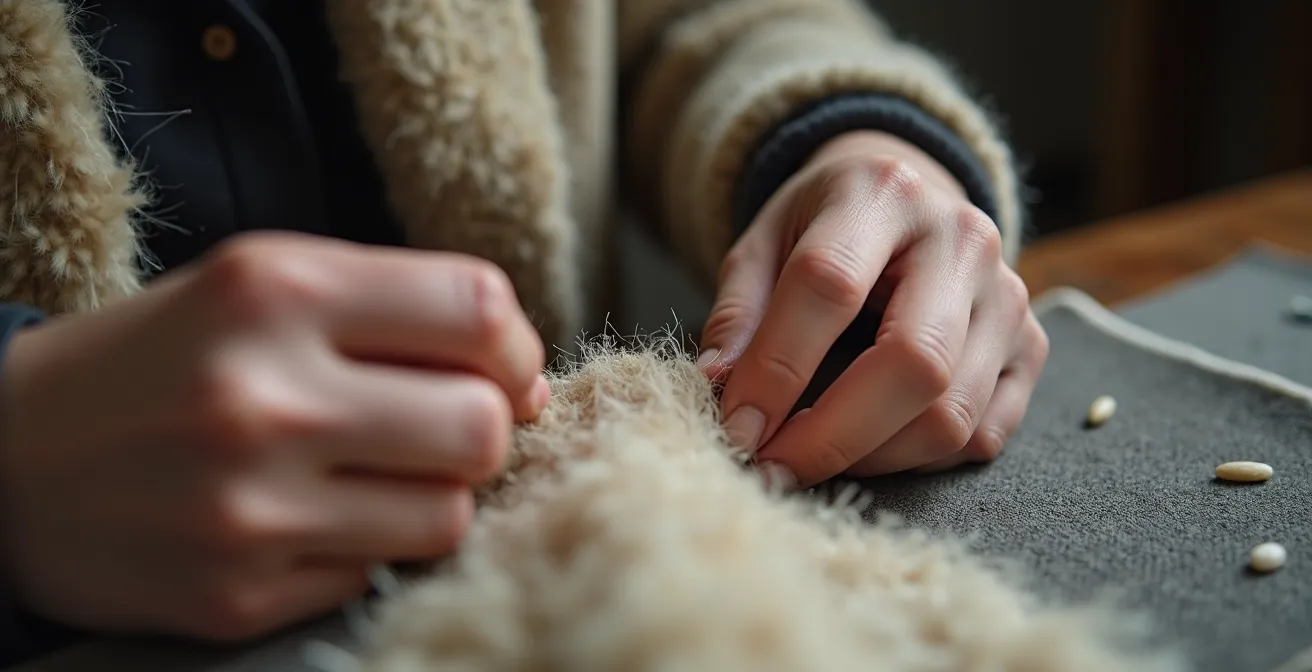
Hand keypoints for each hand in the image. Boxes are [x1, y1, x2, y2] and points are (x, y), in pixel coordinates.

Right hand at [0, 232, 547, 641]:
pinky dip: (365, 547)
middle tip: (442, 428)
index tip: (502, 367)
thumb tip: (525, 384)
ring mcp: (250, 507)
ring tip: (374, 476)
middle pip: (482, 425)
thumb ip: (396, 312)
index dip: (515, 345)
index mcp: (277, 290)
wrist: (5, 460)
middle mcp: (265, 396)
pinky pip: (376, 572)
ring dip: (434, 496)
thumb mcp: (262, 287)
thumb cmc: (161, 361)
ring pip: (449, 515)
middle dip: (484, 428)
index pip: (478, 310)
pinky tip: (308, 520)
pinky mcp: (237, 593)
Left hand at [698, 131, 1047, 488]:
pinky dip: (917, 459)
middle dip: (833, 436)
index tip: (737, 429)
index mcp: (882, 193)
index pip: (829, 285)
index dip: (777, 368)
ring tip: (812, 457)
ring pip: (951, 414)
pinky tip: (870, 445)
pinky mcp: (1031, 347)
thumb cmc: (822, 230)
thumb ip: (737, 314)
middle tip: (773, 468)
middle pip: (913, 362)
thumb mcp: (762, 244)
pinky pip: (982, 434)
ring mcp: (1008, 295)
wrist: (905, 204)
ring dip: (871, 458)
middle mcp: (962, 239)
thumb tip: (718, 389)